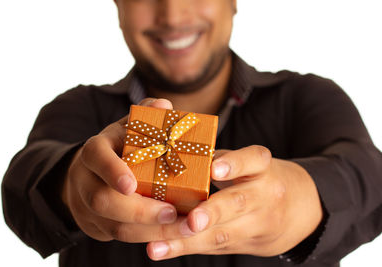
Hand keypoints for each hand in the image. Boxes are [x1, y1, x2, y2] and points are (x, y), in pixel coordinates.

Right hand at [62, 98, 187, 241]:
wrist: (90, 173)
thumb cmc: (119, 147)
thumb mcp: (128, 126)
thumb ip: (146, 114)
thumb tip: (165, 106)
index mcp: (95, 150)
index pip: (96, 157)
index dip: (112, 171)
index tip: (132, 185)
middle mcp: (85, 179)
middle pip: (102, 200)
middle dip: (139, 210)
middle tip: (172, 212)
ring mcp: (87, 206)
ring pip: (113, 225)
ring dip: (149, 230)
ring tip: (182, 228)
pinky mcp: (95, 226)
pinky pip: (120, 237)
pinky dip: (147, 237)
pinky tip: (171, 234)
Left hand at [146, 146, 322, 259]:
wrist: (301, 209)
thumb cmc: (263, 178)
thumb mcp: (251, 163)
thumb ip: (221, 160)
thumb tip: (176, 154)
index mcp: (263, 167)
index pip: (253, 160)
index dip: (234, 164)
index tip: (214, 168)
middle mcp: (265, 195)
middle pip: (238, 203)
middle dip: (212, 213)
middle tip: (191, 221)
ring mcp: (258, 223)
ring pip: (222, 234)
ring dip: (187, 241)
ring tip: (157, 247)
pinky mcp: (246, 243)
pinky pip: (214, 247)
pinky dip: (186, 247)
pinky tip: (161, 250)